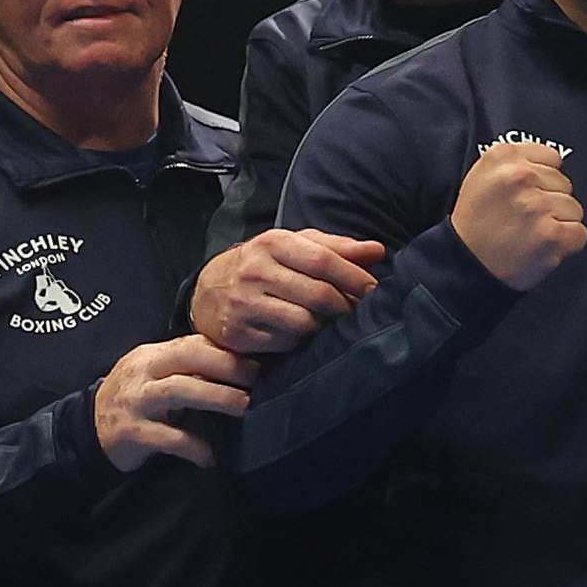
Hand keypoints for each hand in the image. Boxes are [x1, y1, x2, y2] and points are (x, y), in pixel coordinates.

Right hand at [92, 335, 255, 468]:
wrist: (87, 430)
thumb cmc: (135, 401)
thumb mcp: (156, 377)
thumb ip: (188, 369)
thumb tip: (240, 367)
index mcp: (151, 356)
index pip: (191, 343)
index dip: (226, 351)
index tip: (257, 363)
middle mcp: (141, 374)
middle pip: (186, 359)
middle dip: (226, 368)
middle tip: (255, 383)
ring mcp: (133, 402)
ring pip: (178, 391)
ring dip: (216, 398)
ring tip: (243, 408)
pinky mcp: (130, 432)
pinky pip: (168, 438)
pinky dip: (194, 446)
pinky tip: (210, 455)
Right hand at [191, 228, 380, 353]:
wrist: (208, 291)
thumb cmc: (265, 266)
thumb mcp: (295, 247)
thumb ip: (336, 248)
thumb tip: (377, 251)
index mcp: (273, 243)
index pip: (324, 261)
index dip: (355, 278)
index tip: (373, 290)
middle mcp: (255, 271)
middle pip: (318, 295)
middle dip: (345, 307)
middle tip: (357, 313)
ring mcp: (244, 303)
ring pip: (304, 322)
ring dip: (325, 327)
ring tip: (331, 323)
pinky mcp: (239, 332)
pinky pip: (286, 343)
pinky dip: (300, 341)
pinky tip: (302, 335)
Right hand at [451, 137, 586, 291]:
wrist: (466, 264)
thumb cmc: (475, 224)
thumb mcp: (482, 176)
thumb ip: (515, 163)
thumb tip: (550, 163)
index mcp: (503, 156)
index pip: (552, 158)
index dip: (543, 179)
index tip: (529, 192)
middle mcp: (520, 176)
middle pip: (564, 184)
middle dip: (550, 201)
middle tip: (523, 218)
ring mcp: (537, 205)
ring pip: (574, 208)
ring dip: (558, 223)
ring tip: (530, 233)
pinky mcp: (551, 233)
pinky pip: (579, 233)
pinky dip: (566, 244)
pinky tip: (542, 246)